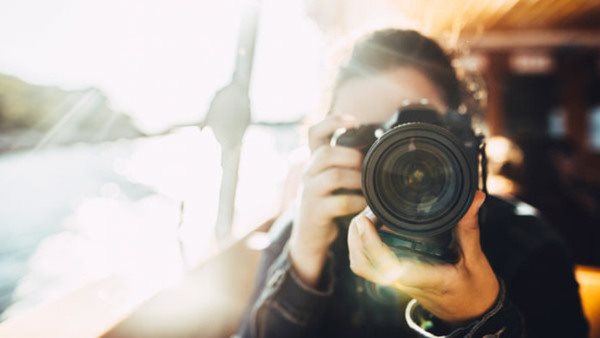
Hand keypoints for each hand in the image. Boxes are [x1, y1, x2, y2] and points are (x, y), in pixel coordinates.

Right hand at [289, 115, 366, 286]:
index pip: (314, 133)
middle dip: (353, 157)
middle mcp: (308, 172)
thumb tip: (379, 147)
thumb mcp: (334, 179)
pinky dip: (356, 203)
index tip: (354, 120)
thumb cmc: (329, 202)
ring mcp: (309, 192)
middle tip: (367, 168)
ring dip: (357, 180)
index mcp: (314, 160)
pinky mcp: (315, 212)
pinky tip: (364, 205)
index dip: (332, 121)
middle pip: (327, 153)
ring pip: (333, 175)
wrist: (310, 236)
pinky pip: (338, 202)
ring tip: (368, 187)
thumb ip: (347, 163)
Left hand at [347, 191, 499, 322]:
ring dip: (357, 241)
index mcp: (423, 278)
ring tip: (369, 216)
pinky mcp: (396, 279)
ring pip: (363, 265)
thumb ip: (469, 228)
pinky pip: (370, 265)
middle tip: (368, 211)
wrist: (473, 314)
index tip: (366, 221)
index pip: (387, 265)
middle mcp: (404, 281)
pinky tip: (373, 228)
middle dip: (356, 237)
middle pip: (363, 264)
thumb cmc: (475, 290)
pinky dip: (364, 246)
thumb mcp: (476, 259)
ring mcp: (397, 281)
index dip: (370, 243)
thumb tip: (474, 198)